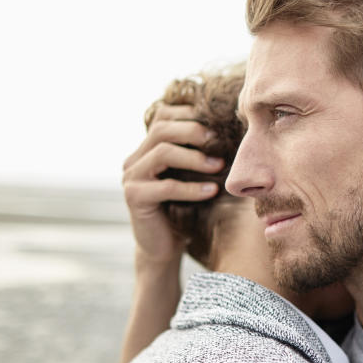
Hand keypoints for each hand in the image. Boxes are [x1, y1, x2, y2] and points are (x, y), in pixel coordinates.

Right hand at [121, 104, 223, 269]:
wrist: (163, 248)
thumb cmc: (183, 210)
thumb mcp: (191, 177)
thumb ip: (198, 154)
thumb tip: (231, 129)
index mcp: (146, 149)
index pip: (163, 116)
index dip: (189, 114)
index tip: (217, 122)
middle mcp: (134, 159)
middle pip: (162, 129)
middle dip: (194, 130)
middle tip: (218, 140)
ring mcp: (131, 177)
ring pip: (162, 152)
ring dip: (195, 158)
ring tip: (219, 166)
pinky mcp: (134, 198)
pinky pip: (166, 186)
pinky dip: (192, 188)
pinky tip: (211, 191)